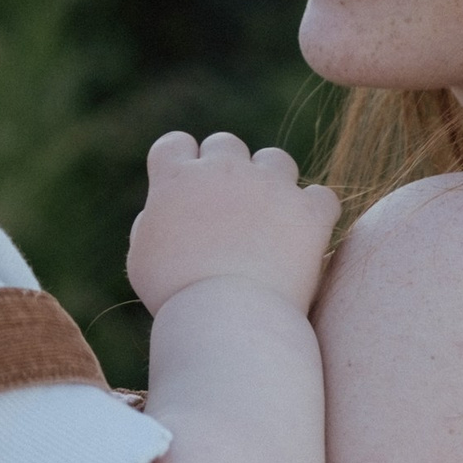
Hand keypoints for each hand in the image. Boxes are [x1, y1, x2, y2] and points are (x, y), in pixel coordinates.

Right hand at [125, 132, 338, 318]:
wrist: (228, 319)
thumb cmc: (176, 297)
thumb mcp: (142, 260)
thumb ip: (152, 225)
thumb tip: (163, 211)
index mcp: (176, 178)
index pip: (174, 144)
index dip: (181, 164)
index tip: (187, 189)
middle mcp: (223, 170)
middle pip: (225, 144)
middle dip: (226, 169)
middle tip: (228, 208)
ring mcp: (270, 186)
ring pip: (275, 160)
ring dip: (271, 182)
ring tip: (269, 219)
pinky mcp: (308, 211)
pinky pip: (320, 196)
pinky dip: (313, 213)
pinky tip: (303, 236)